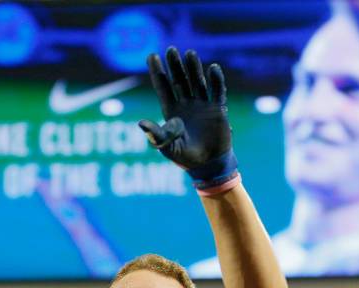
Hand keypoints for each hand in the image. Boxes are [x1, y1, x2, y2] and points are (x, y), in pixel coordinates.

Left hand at [139, 47, 238, 191]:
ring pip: (197, 81)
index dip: (158, 72)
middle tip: (171, 50)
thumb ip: (156, 135)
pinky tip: (213, 68)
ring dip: (193, 68)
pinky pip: (217, 91)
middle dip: (175, 66)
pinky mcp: (217, 109)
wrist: (207, 165)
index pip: (163, 88)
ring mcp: (202, 105)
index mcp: (171, 112)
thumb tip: (141, 123)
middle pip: (179, 80)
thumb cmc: (185, 158)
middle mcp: (186, 104)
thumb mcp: (167, 147)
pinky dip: (216, 81)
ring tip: (189, 54)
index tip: (151, 55)